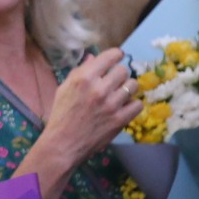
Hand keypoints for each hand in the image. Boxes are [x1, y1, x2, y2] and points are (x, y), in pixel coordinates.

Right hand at [40, 48, 136, 167]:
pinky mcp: (120, 119)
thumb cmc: (61, 115)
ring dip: (127, 88)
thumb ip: (79, 72)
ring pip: (133, 85)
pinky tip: (124, 107)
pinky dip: (132, 105)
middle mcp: (99, 88)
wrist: (63, 143)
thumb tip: (93, 58)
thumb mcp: (65, 89)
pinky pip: (138, 104)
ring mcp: (111, 104)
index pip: (111, 56)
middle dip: (119, 74)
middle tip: (114, 82)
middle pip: (123, 70)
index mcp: (84, 78)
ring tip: (119, 95)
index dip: (116, 55)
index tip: (117, 58)